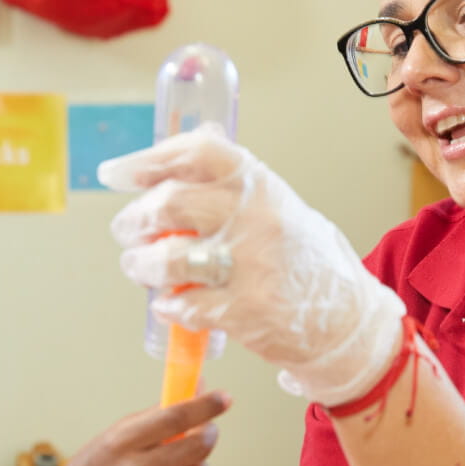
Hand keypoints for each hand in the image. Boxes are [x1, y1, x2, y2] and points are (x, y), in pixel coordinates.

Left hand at [106, 126, 405, 406]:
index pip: (196, 153)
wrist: (347, 320)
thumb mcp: (281, 206)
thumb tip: (187, 145)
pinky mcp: (244, 311)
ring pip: (167, 258)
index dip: (148, 159)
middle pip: (168, 203)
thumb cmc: (308, 263)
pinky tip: (172, 303)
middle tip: (127, 230)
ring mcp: (250, 265)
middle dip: (134, 219)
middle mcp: (255, 218)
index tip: (117, 173)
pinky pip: (183, 304)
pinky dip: (168, 304)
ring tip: (140, 268)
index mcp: (261, 186)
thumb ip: (236, 181)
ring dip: (141, 265)